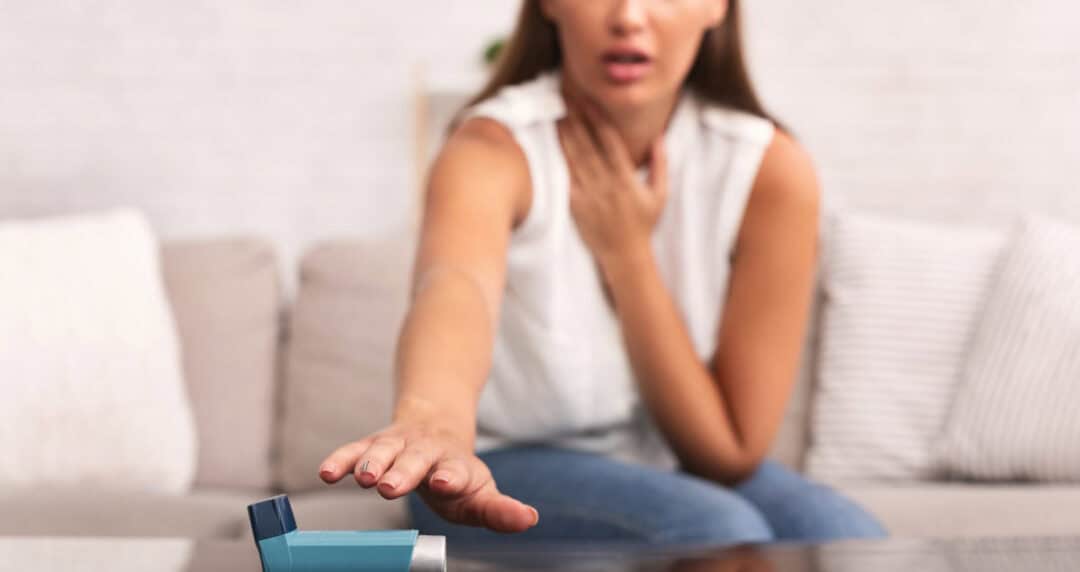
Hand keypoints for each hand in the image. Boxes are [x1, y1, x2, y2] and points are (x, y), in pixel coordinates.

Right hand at [318, 422, 539, 532]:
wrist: (437, 426)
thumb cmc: (458, 474)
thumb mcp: (480, 493)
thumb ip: (499, 510)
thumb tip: (530, 519)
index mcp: (456, 465)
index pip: (456, 470)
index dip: (451, 477)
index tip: (446, 483)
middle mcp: (427, 451)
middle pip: (415, 459)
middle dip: (403, 471)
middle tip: (389, 486)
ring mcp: (399, 445)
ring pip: (384, 450)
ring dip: (372, 463)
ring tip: (363, 478)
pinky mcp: (374, 444)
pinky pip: (355, 450)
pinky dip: (341, 460)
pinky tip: (326, 473)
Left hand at [556, 94, 667, 272]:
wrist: (625, 255)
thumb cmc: (644, 223)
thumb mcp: (660, 193)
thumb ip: (661, 163)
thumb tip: (658, 136)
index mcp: (626, 179)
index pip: (609, 142)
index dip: (598, 119)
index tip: (589, 100)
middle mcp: (606, 185)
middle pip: (587, 145)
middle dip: (576, 119)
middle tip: (566, 97)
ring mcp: (589, 196)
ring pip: (573, 159)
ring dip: (564, 134)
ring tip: (557, 112)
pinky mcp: (575, 206)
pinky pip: (564, 178)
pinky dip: (558, 159)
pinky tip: (552, 143)